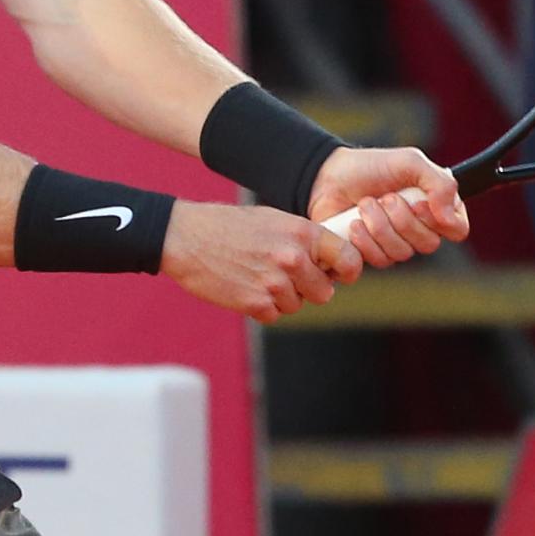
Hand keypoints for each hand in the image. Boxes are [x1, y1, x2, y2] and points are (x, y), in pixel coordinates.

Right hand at [161, 201, 363, 321]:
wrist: (186, 237)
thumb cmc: (229, 226)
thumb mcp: (273, 221)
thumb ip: (304, 240)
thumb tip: (330, 264)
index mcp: (302, 233)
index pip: (348, 259)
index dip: (347, 271)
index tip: (339, 275)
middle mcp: (292, 258)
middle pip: (324, 292)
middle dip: (308, 289)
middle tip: (285, 277)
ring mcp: (274, 283)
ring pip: (296, 305)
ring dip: (281, 297)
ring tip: (256, 275)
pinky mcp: (256, 303)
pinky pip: (274, 315)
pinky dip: (262, 307)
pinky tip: (245, 286)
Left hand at [305, 147, 470, 265]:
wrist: (328, 176)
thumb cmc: (372, 167)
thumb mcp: (410, 162)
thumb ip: (440, 184)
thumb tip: (451, 217)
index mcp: (436, 207)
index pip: (458, 229)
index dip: (441, 222)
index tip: (420, 203)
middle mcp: (420, 229)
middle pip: (428, 244)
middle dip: (403, 219)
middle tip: (385, 197)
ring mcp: (396, 244)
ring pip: (402, 253)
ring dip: (380, 226)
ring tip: (365, 204)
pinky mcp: (372, 255)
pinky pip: (379, 261)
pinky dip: (364, 240)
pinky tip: (353, 223)